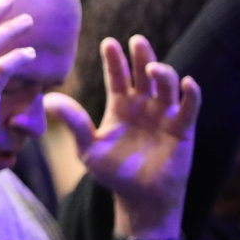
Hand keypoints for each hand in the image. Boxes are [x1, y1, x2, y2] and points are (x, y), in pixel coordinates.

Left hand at [45, 35, 199, 239]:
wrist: (139, 198)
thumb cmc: (113, 172)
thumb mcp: (87, 148)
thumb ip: (73, 123)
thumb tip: (48, 98)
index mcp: (120, 106)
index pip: (117, 76)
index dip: (114, 60)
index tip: (108, 42)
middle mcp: (143, 106)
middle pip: (143, 74)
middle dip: (141, 57)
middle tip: (136, 41)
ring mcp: (164, 116)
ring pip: (166, 86)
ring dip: (162, 74)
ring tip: (152, 68)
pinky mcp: (182, 130)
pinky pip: (190, 108)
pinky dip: (191, 95)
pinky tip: (187, 83)